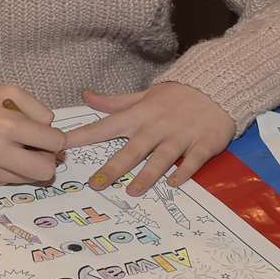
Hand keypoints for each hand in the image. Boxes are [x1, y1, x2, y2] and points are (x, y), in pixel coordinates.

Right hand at [0, 87, 64, 186]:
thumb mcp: (11, 93)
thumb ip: (39, 109)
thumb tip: (53, 132)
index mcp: (6, 125)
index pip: (54, 143)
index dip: (55, 138)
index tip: (48, 135)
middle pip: (45, 170)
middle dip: (46, 159)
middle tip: (37, 148)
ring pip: (29, 179)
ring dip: (28, 165)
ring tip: (15, 149)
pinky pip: (11, 182)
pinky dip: (11, 170)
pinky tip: (1, 157)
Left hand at [62, 83, 232, 195]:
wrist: (217, 87)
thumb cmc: (176, 96)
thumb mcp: (144, 95)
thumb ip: (115, 102)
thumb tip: (86, 96)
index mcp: (139, 115)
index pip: (105, 126)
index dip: (83, 136)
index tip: (62, 145)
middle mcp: (157, 126)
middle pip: (132, 149)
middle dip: (113, 167)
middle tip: (95, 184)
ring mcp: (180, 136)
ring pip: (161, 158)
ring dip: (147, 175)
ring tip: (132, 191)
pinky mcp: (203, 144)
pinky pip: (192, 161)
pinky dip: (183, 172)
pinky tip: (174, 183)